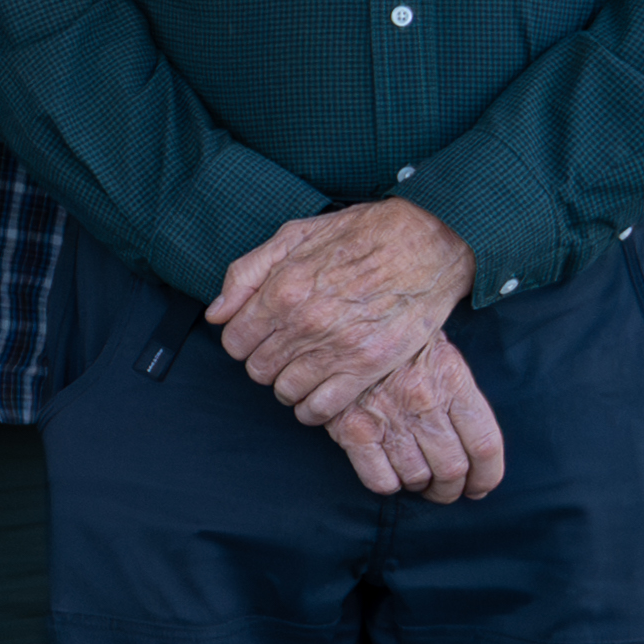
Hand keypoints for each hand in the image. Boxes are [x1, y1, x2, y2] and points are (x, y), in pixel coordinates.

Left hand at [209, 196, 475, 429]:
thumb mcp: (294, 236)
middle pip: (257, 370)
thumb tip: (216, 313)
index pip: (234, 341)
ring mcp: (337, 348)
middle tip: (283, 350)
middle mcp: (304, 324)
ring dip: (288, 385)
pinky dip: (313, 408)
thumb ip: (246, 274)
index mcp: (282, 290)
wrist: (427, 242)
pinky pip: (322, 409)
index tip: (258, 335)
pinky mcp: (368, 367)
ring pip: (285, 392)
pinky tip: (318, 392)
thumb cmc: (360, 234)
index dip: (242, 340)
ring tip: (302, 369)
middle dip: (264, 362)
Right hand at [324, 332, 508, 505]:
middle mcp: (424, 403)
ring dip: (420, 486)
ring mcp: (388, 418)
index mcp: (452, 383)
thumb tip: (478, 449)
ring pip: (417, 477)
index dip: (487, 476)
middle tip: (446, 490)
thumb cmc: (399, 341)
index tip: (480, 486)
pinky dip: (388, 485)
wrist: (343, 317)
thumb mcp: (441, 355)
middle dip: (451, 489)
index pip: (484, 445)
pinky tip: (388, 473)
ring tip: (417, 480)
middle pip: (452, 469)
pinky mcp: (352, 429)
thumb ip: (461, 395)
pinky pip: (380, 479)